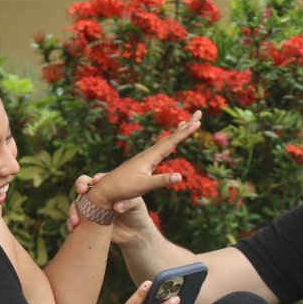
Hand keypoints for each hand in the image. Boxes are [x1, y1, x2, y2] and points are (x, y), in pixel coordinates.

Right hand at [68, 173, 154, 245]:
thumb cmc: (137, 213)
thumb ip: (128, 202)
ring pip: (77, 203)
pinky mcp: (87, 220)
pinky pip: (75, 219)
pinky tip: (72, 227)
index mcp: (108, 186)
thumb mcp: (136, 205)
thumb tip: (116, 207)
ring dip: (73, 209)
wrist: (134, 233)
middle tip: (81, 190)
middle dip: (80, 185)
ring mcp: (90, 207)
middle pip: (83, 185)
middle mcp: (97, 194)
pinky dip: (71, 223)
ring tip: (75, 219)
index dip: (96, 179)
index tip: (96, 182)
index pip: (99, 178)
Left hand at [84, 111, 201, 208]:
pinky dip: (169, 142)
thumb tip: (180, 176)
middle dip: (185, 126)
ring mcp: (146, 157)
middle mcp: (148, 154)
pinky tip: (170, 144)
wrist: (105, 190)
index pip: (171, 142)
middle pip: (171, 137)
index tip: (197, 122)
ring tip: (186, 123)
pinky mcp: (144, 163)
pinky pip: (161, 149)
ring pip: (166, 141)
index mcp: (150, 157)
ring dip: (178, 132)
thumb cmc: (123, 188)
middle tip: (198, 113)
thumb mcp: (144, 186)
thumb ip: (162, 181)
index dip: (185, 132)